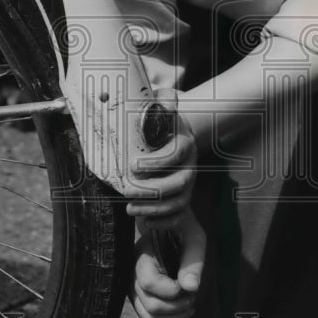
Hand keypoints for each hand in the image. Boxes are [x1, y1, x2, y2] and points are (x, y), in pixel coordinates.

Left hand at [126, 91, 196, 230]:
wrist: (172, 134)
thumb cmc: (159, 122)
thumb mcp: (160, 108)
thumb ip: (162, 101)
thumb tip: (165, 95)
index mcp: (184, 142)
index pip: (176, 154)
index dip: (156, 162)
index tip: (132, 165)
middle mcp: (190, 164)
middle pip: (181, 182)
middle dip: (153, 190)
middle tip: (128, 191)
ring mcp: (188, 183)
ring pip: (180, 202)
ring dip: (155, 210)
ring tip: (130, 209)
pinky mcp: (183, 197)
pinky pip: (180, 216)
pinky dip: (164, 223)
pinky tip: (145, 222)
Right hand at [129, 210, 205, 317]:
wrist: (170, 227)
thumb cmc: (184, 229)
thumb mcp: (193, 237)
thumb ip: (192, 261)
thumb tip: (192, 288)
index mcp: (141, 255)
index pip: (150, 283)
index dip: (173, 290)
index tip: (187, 283)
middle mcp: (131, 274)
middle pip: (151, 305)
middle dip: (178, 305)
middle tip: (193, 294)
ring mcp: (133, 287)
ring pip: (149, 317)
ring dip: (175, 316)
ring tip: (190, 302)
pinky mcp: (139, 297)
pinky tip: (185, 308)